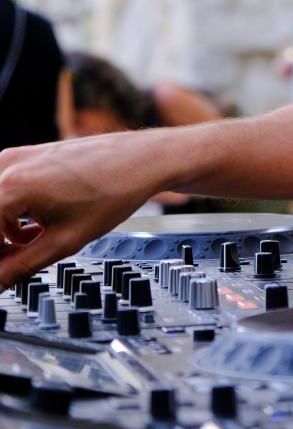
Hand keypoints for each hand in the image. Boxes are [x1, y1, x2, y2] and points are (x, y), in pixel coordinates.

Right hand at [0, 130, 169, 290]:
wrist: (142, 160)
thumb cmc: (115, 191)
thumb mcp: (65, 240)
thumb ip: (21, 266)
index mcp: (11, 186)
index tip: (4, 273)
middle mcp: (8, 166)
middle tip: (13, 265)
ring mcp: (18, 157)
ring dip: (2, 230)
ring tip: (32, 244)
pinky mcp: (28, 156)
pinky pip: (5, 190)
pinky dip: (12, 212)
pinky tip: (37, 225)